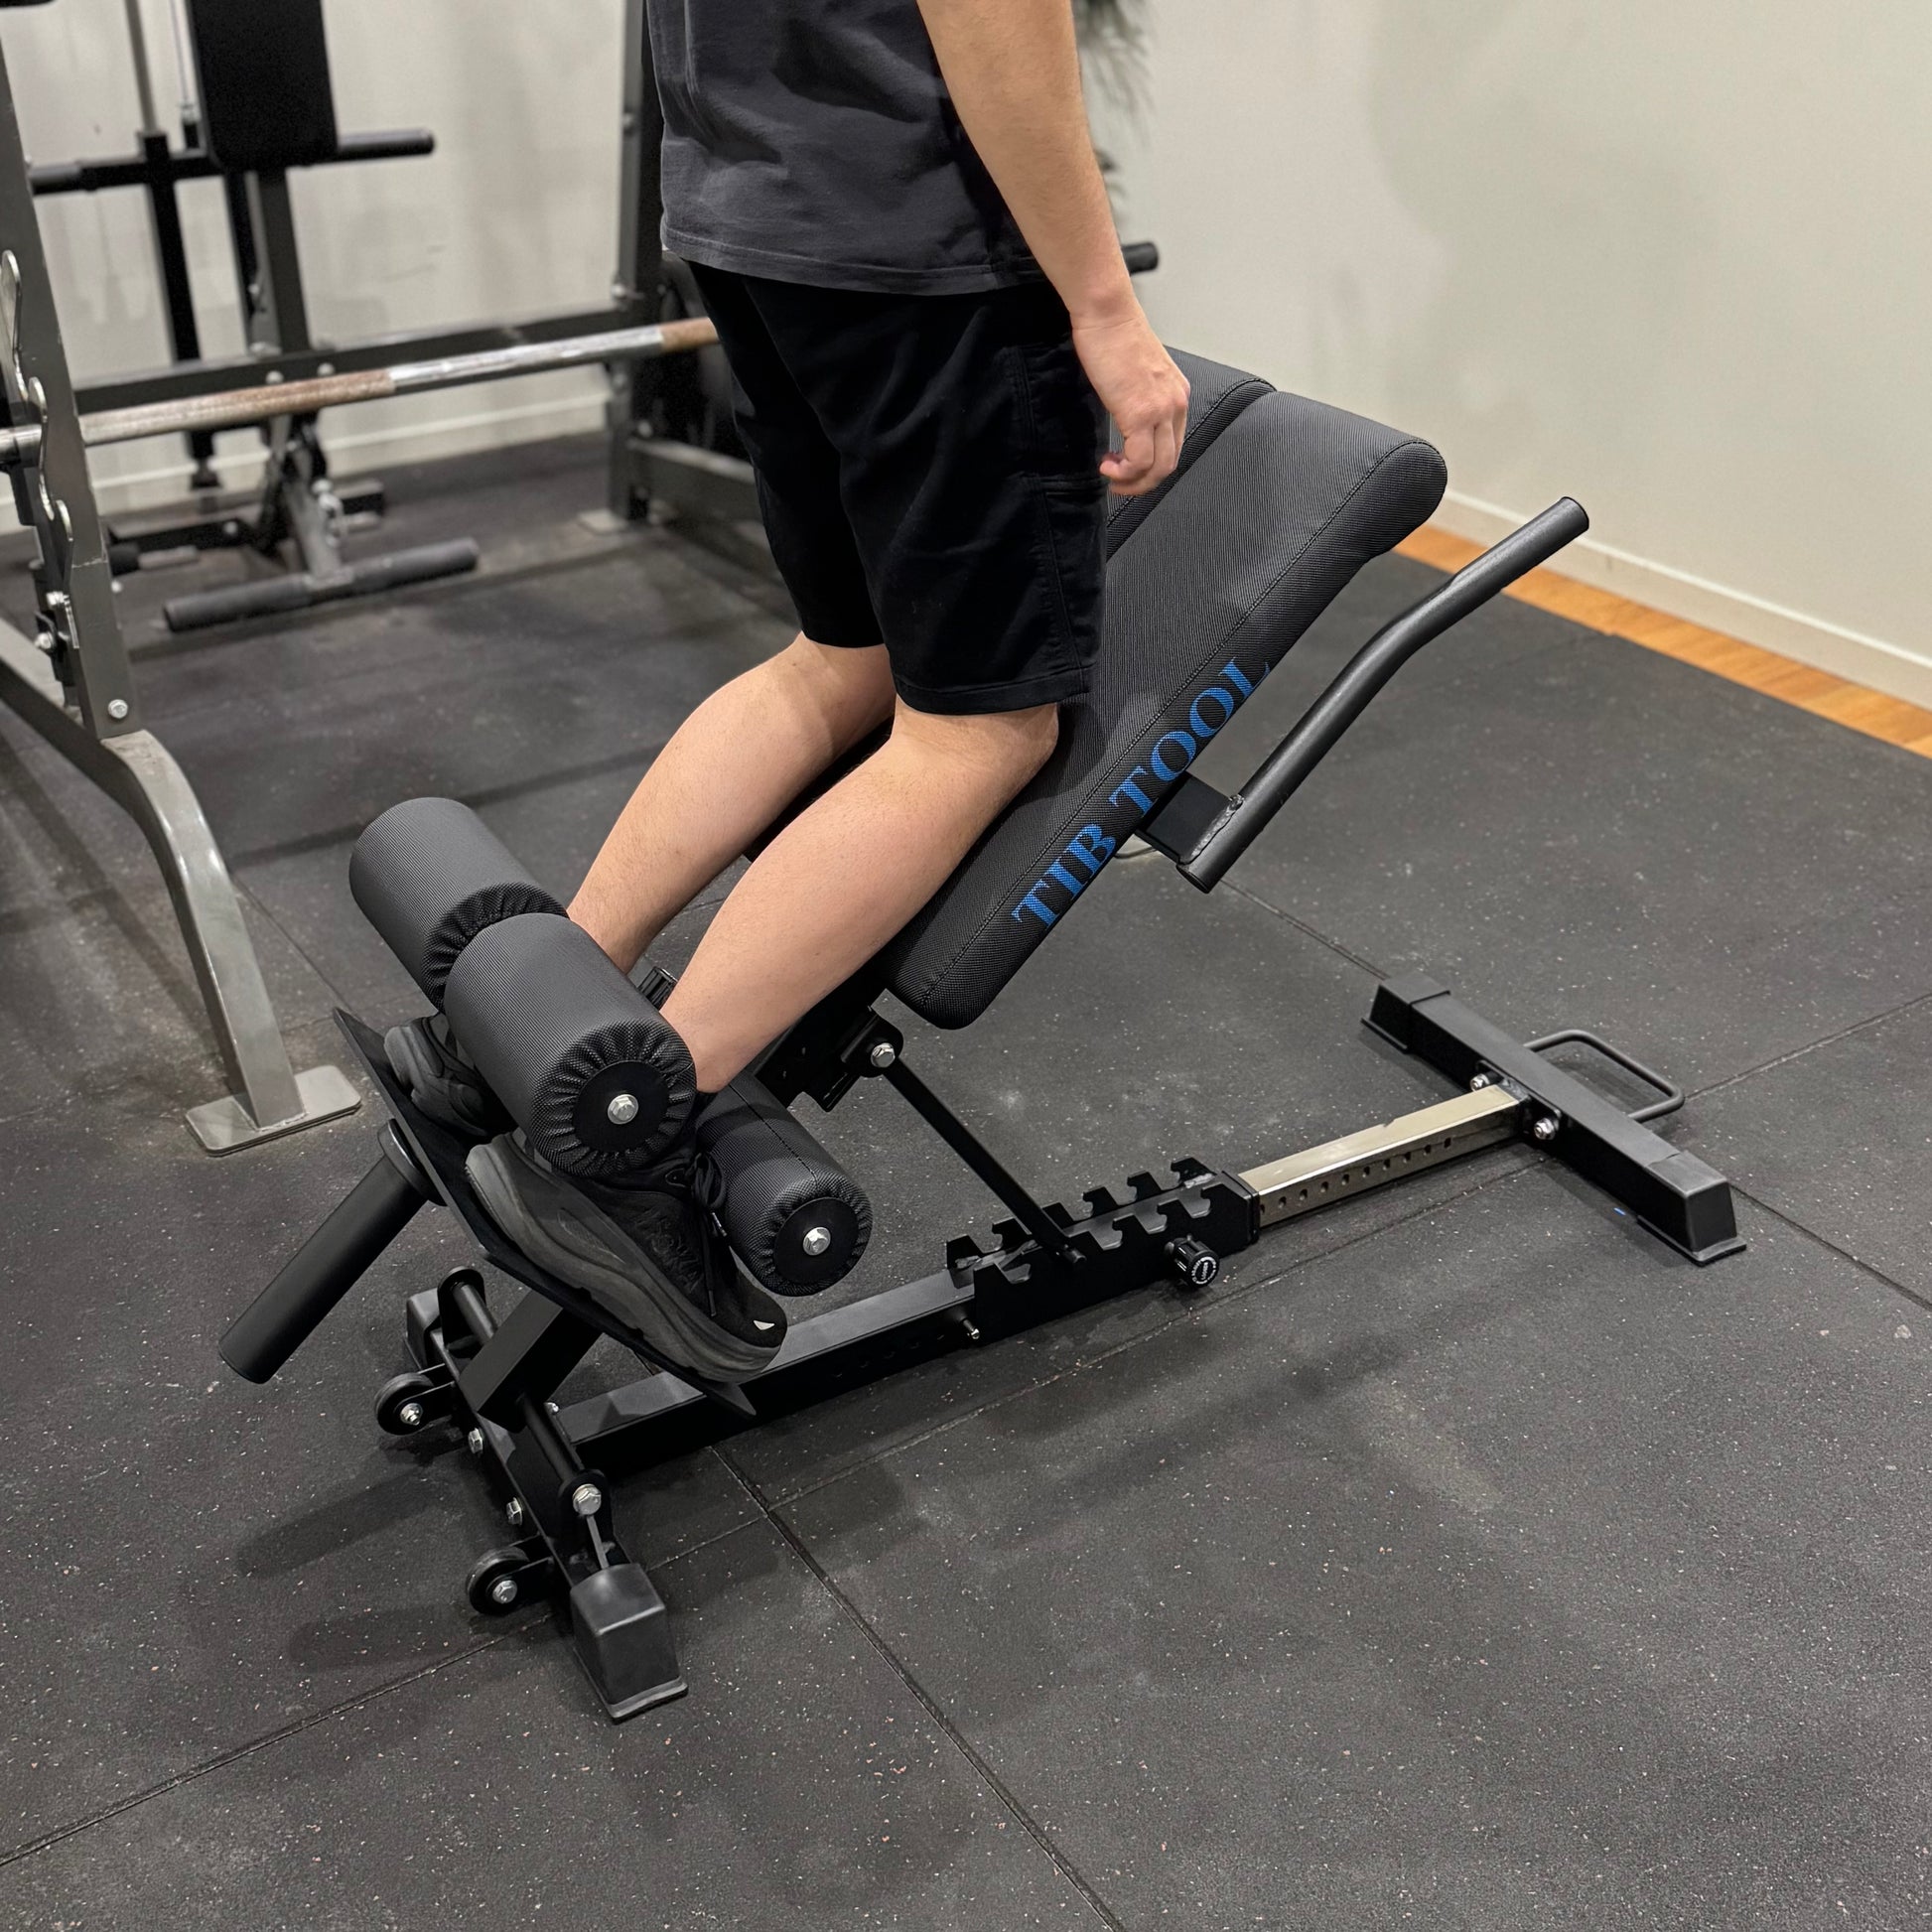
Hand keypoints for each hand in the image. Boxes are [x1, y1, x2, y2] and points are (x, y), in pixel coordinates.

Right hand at [1071, 296, 1190, 497]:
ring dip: (1133, 482)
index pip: (1174, 445)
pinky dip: (1123, 472)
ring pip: (1157, 468)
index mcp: (1176, 394)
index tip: (1130, 468)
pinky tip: (1107, 464)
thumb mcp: (1136, 373)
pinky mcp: (1139, 413)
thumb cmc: (1114, 334)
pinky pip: (1138, 461)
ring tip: (1111, 476)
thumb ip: (1139, 398)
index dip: (1152, 466)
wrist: (1107, 313)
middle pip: (1169, 463)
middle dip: (1143, 483)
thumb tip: (1126, 421)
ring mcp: (1160, 410)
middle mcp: (1175, 403)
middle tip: (1121, 484)